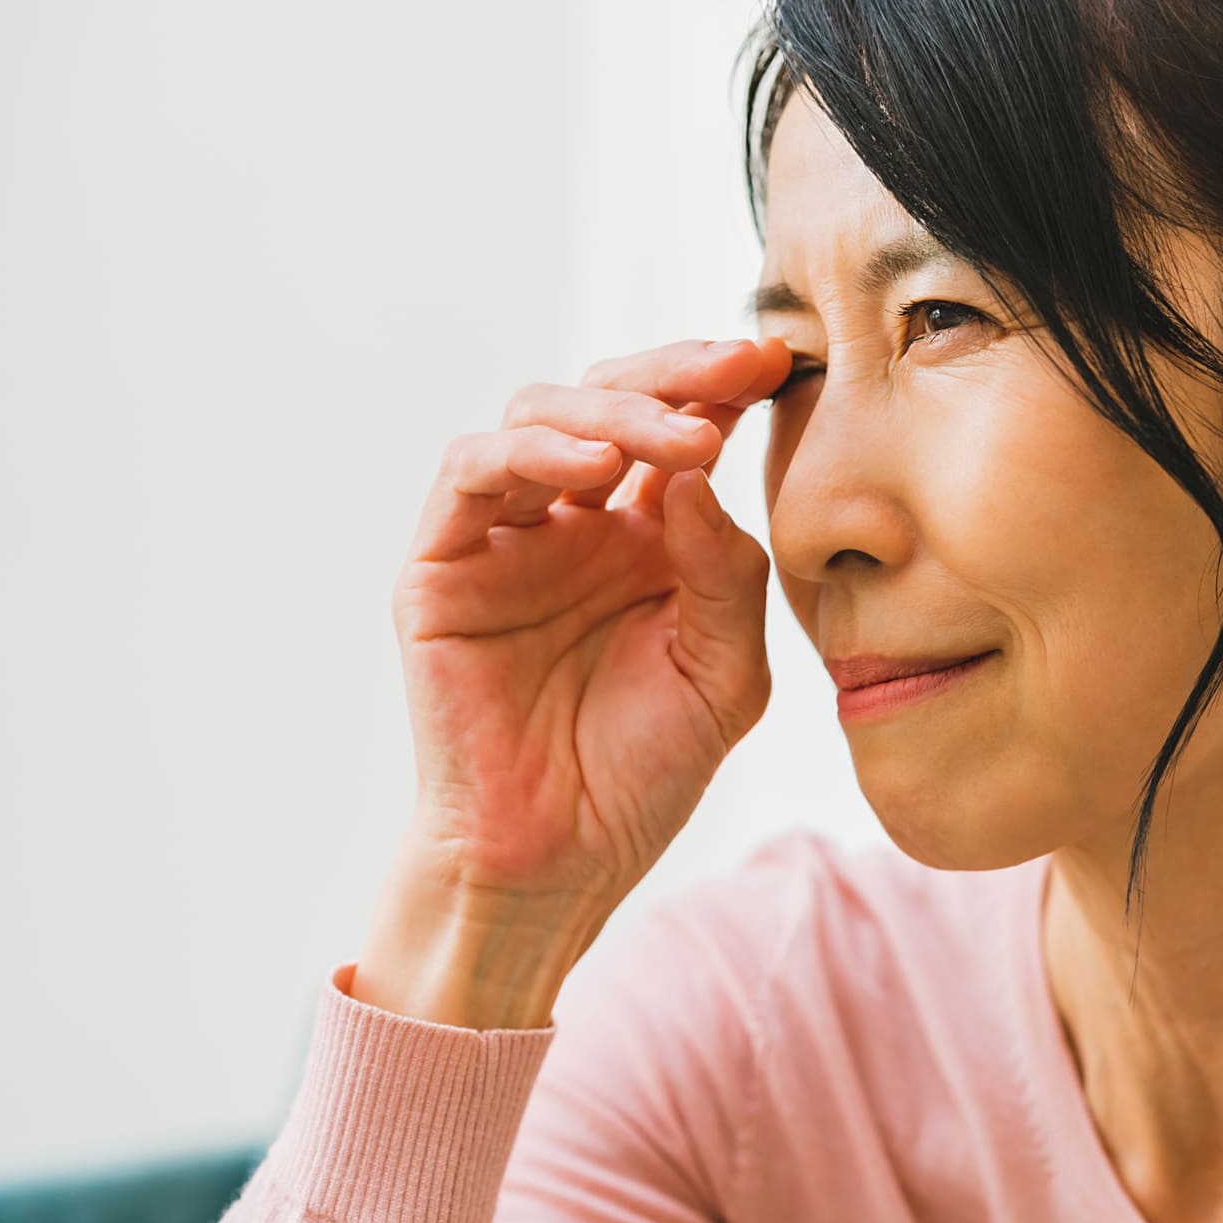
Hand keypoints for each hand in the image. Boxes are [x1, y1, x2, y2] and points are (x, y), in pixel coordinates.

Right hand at [388, 337, 792, 918]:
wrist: (558, 862)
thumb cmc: (641, 774)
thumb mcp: (723, 673)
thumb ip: (724, 574)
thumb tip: (696, 470)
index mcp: (647, 538)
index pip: (681, 429)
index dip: (724, 386)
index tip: (779, 359)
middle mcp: (574, 523)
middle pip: (611, 397)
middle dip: (677, 372)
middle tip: (737, 368)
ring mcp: (506, 538)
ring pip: (538, 415)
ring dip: (612, 408)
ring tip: (680, 438)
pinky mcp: (442, 567)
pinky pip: (470, 476)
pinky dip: (529, 453)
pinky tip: (593, 468)